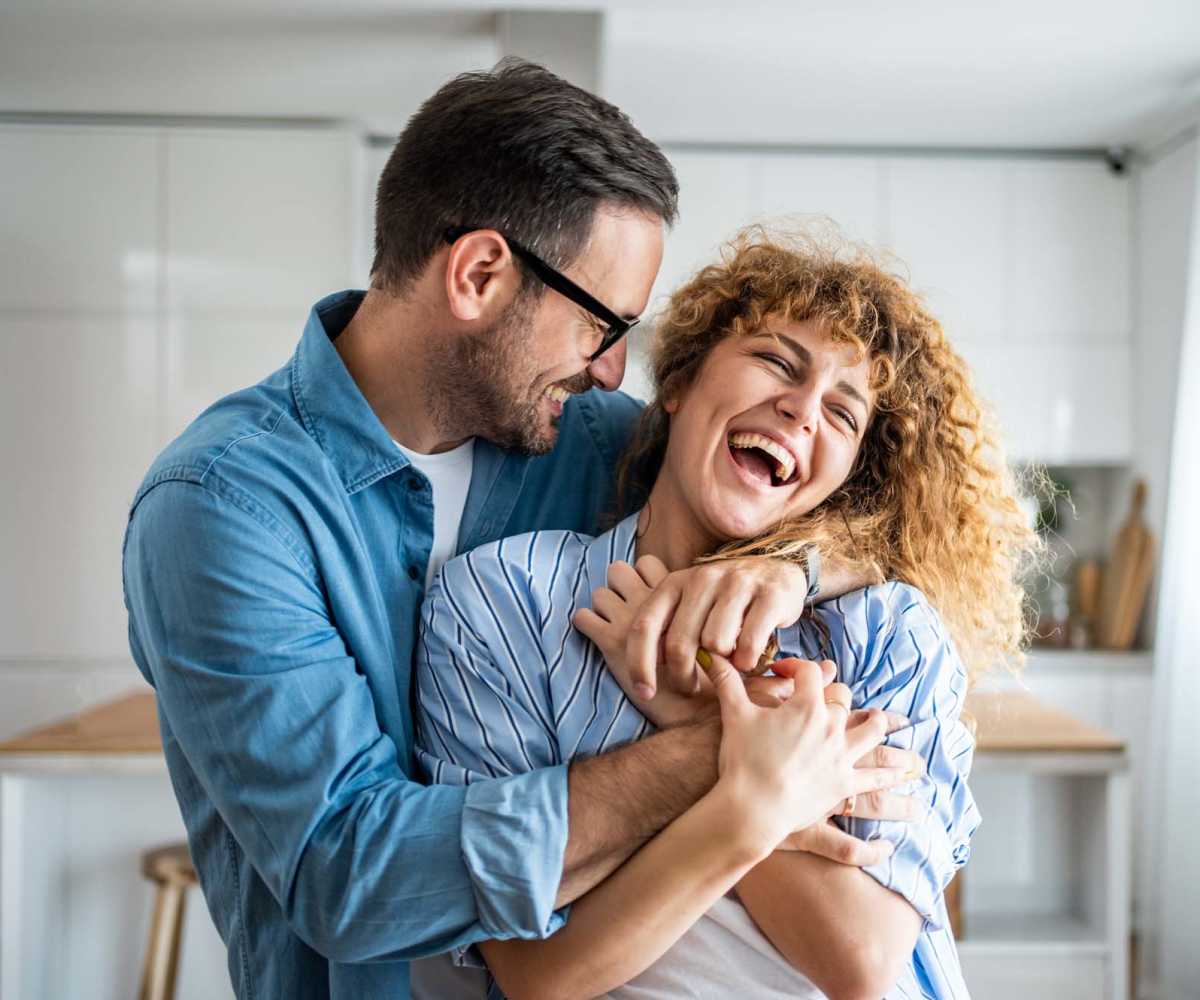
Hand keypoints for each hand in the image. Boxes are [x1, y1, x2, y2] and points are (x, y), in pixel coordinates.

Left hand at [575, 554, 810, 702]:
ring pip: (715, 644)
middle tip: (691, 687)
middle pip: (679, 642)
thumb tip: (647, 667)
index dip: (639, 663)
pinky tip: (748, 660)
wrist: (779, 570)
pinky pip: (748, 644)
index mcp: (675, 582)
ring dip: (722, 665)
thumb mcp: (690, 606)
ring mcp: (738, 583)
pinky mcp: (770, 595)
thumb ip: (667, 628)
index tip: (645, 692)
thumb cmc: (725, 601)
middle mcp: (703, 577)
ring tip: (728, 662)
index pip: (644, 625)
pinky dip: (747, 661)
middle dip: (682, 675)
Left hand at [575, 555, 711, 727]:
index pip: (646, 563)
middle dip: (618, 587)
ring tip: (616, 627)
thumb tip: (681, 601)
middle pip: (617, 571)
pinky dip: (586, 626)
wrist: (703, 711)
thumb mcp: (710, 633)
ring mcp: (630, 619)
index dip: (642, 577)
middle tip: (628, 610)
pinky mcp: (613, 642)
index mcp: (679, 591)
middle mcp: (652, 599)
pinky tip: (600, 638)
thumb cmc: (714, 674)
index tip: (648, 599)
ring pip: (599, 593)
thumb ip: (697, 613)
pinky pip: (584, 620)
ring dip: (604, 608)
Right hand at [700, 652, 903, 856]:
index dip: (796, 666)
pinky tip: (902, 776)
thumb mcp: (734, 713)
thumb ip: (727, 680)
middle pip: (844, 699)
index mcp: (806, 706)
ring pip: (871, 733)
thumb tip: (712, 654)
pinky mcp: (843, 786)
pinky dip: (889, 778)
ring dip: (877, 725)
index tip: (781, 671)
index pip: (810, 673)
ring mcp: (841, 757)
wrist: (751, 805)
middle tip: (832, 695)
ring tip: (882, 721)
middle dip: (838, 694)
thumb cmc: (742, 759)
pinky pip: (874, 781)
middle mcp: (831, 728)